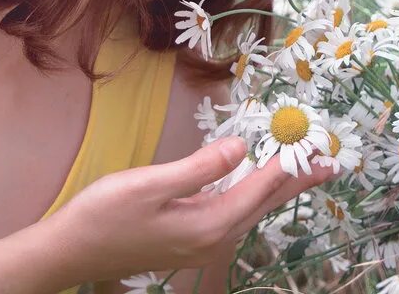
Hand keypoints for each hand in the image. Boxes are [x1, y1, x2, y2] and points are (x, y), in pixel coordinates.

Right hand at [41, 136, 336, 282]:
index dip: (289, 163)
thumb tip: (242, 148)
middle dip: (296, 180)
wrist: (69, 252)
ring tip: (302, 171)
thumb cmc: (104, 215)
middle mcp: (212, 239)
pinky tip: (255, 189)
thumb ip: (200, 166)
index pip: (260, 187)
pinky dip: (253, 197)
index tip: (317, 146)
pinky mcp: (187, 242)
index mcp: (208, 224)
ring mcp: (200, 245)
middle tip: (329, 162)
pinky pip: (233, 215)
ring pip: (250, 211)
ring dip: (277, 189)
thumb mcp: (151, 184)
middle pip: (264, 203)